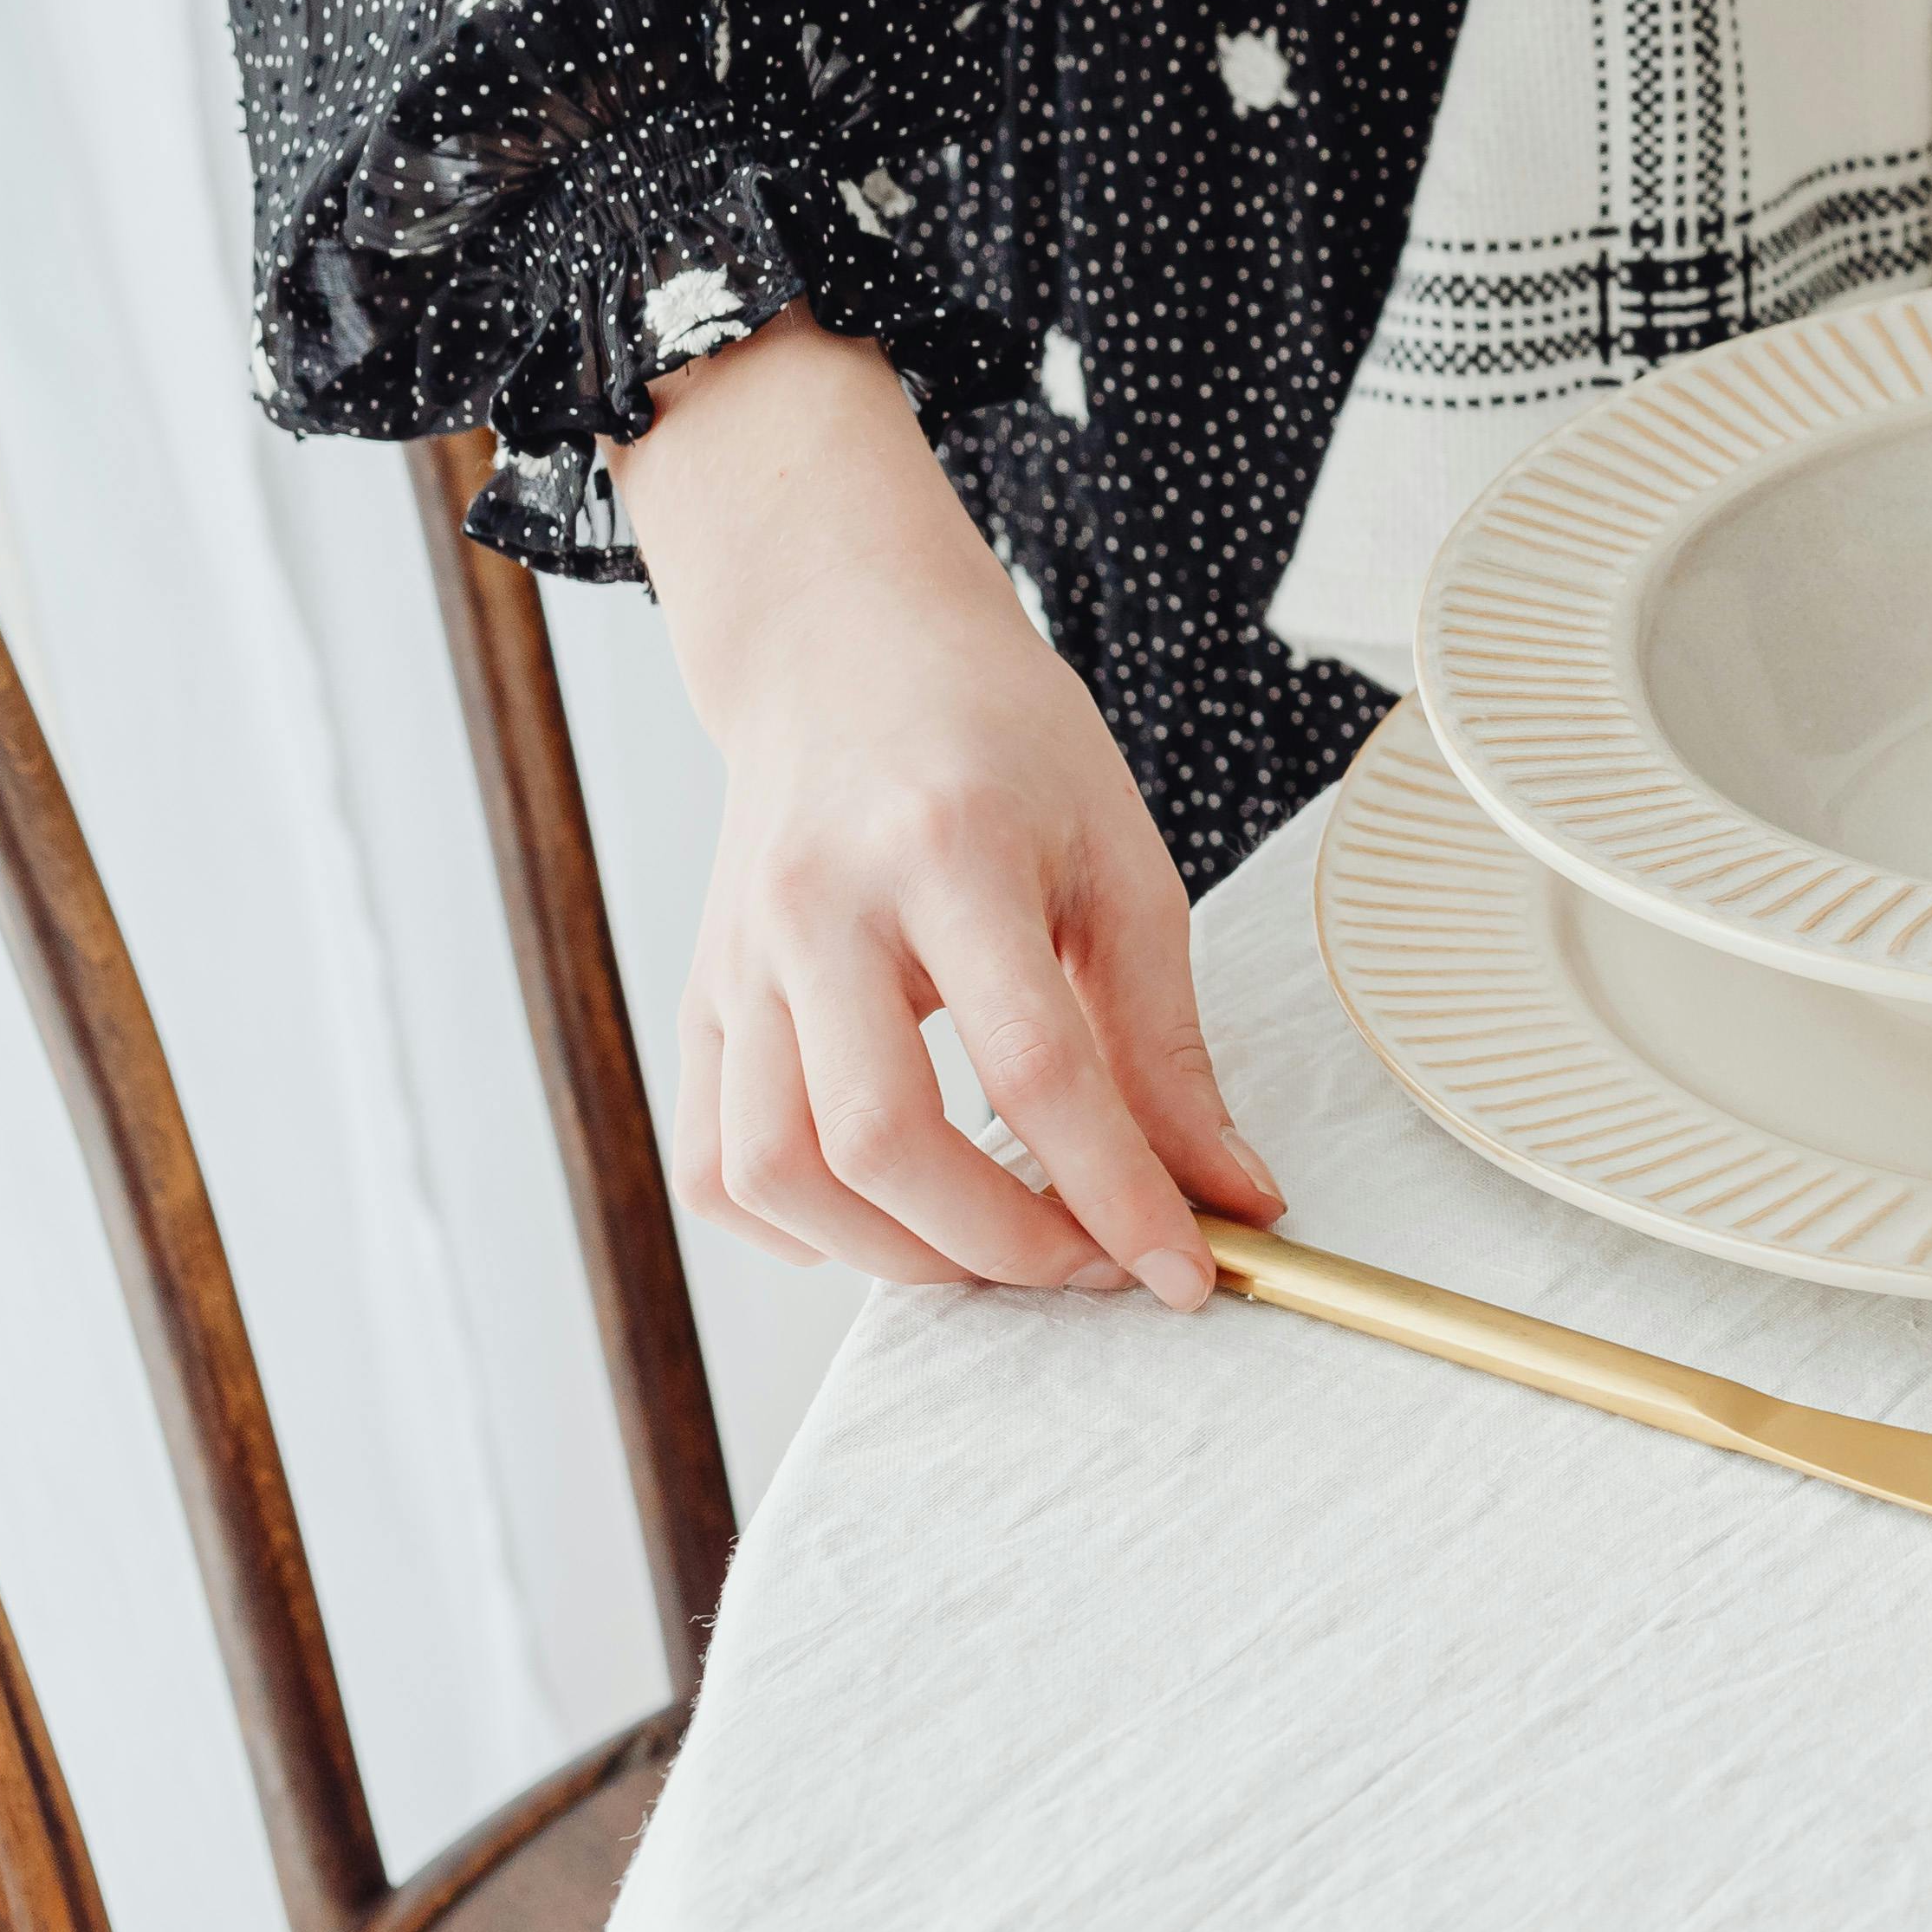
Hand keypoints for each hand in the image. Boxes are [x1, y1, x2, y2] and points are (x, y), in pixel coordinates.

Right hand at [615, 313, 1276, 1302]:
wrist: (849, 657)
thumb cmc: (1004, 747)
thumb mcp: (1122, 862)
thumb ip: (1168, 1042)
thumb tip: (1233, 1196)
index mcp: (950, 851)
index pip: (1033, 1068)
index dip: (1116, 1194)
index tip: (1184, 1274)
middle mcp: (819, 910)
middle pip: (879, 1141)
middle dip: (999, 1245)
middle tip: (1092, 1262)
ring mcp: (738, 959)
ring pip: (774, 1175)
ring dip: (896, 1255)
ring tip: (998, 1246)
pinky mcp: (699, 1000)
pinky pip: (712, 1167)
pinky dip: (797, 1230)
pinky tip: (887, 1218)